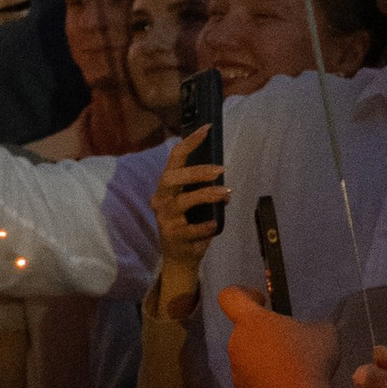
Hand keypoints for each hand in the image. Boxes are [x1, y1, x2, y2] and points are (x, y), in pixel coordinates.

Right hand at [150, 126, 225, 315]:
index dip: (190, 142)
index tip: (207, 128)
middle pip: (172, 178)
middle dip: (196, 171)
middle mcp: (160, 200)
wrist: (180, 259)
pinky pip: (193, 228)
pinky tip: (215, 224)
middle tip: (220, 170)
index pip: (174, 159)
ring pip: (184, 202)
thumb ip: (204, 191)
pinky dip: (207, 225)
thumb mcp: (194, 205)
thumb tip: (225, 184)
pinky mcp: (173, 235)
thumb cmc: (189, 225)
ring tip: (226, 194)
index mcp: (166, 187)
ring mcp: (164, 218)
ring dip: (208, 195)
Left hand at [217, 285, 337, 387]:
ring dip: (263, 357)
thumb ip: (307, 325)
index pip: (230, 296)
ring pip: (247, 356)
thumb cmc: (309, 359)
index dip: (244, 293)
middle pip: (244, 330)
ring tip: (290, 368)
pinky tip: (285, 385)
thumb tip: (305, 332)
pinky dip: (263, 379)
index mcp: (251, 321)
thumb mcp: (323, 331)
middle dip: (263, 333)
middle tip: (289, 342)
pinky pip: (251, 378)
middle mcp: (236, 343)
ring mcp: (236, 370)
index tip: (263, 301)